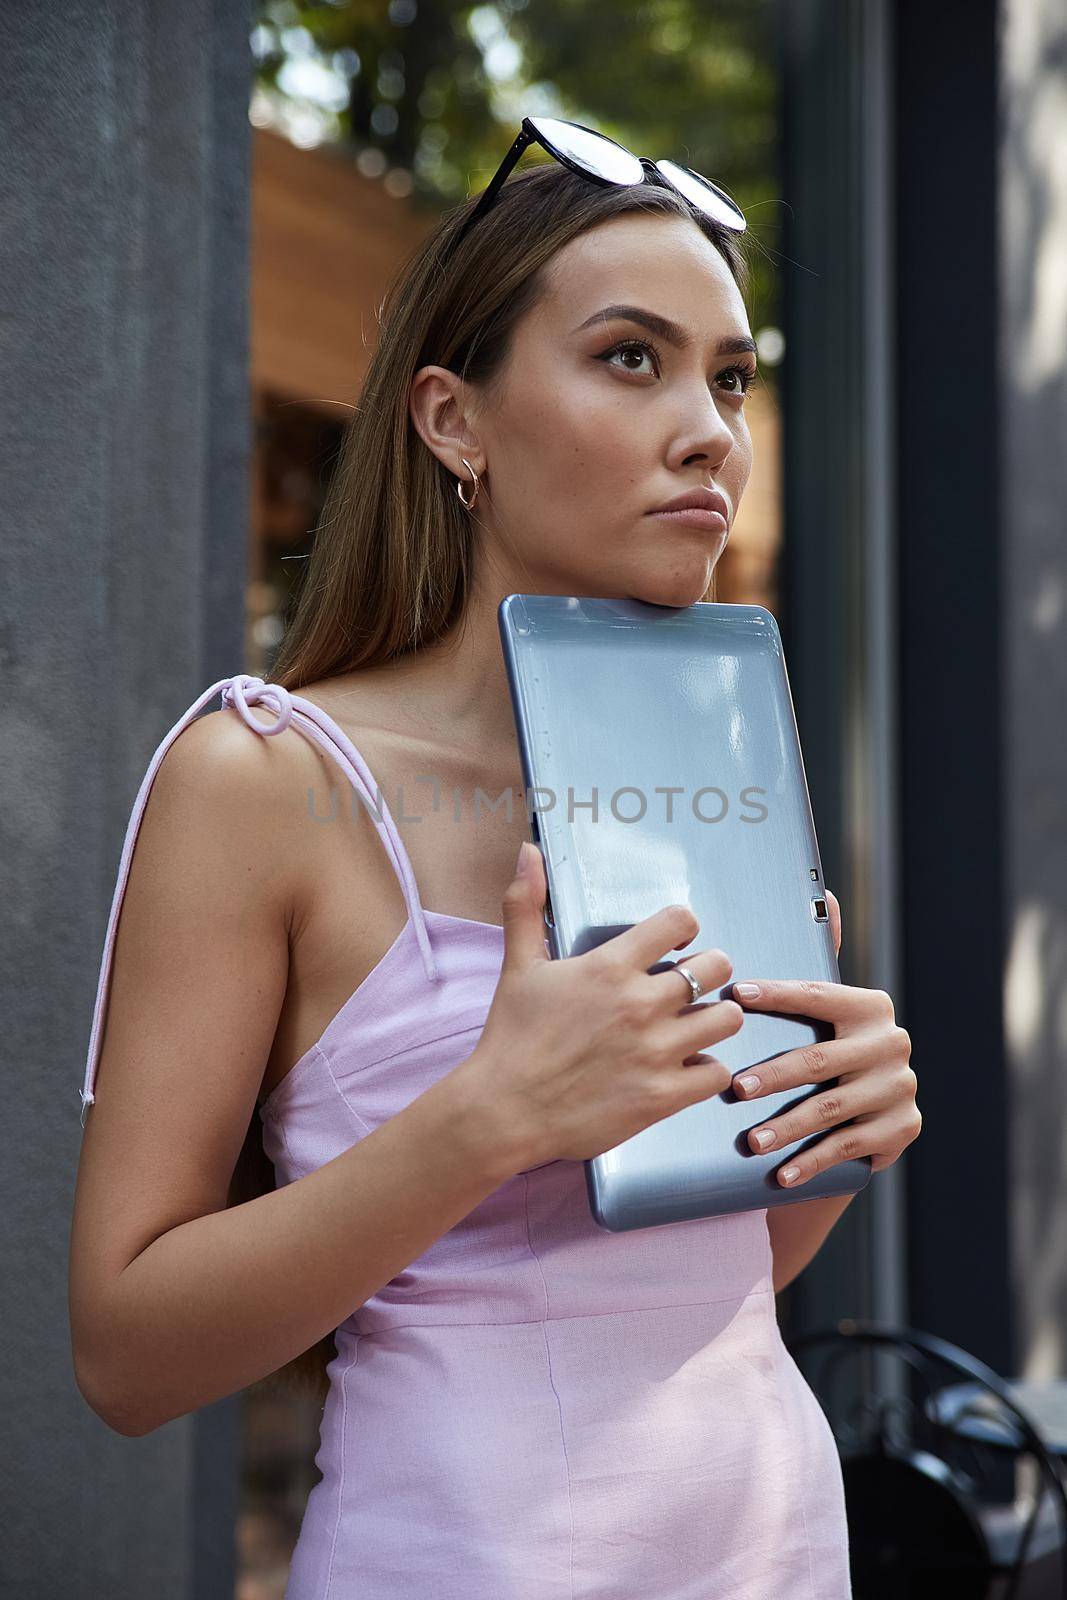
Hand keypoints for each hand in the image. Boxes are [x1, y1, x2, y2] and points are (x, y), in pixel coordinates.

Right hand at [461, 843, 744, 1170]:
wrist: (503, 1111)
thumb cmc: (511, 1038)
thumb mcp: (519, 966)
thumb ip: (525, 905)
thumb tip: (527, 851)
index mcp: (609, 967)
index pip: (679, 921)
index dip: (683, 928)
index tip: (672, 945)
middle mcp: (640, 1004)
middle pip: (717, 966)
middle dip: (708, 971)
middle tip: (689, 988)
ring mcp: (656, 1051)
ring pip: (728, 1018)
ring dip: (713, 1020)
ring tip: (692, 1026)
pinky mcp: (662, 1096)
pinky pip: (717, 1073)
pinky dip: (705, 1070)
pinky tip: (683, 1068)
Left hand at [728, 888, 920, 1186]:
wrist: (849, 1130)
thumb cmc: (816, 1061)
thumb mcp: (815, 1018)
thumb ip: (815, 963)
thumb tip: (826, 890)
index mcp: (870, 1005)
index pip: (817, 997)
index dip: (776, 996)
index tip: (735, 996)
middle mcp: (893, 1042)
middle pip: (820, 1058)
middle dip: (772, 1074)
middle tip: (733, 1087)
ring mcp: (901, 1087)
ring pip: (831, 1106)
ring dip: (786, 1126)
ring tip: (750, 1141)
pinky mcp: (903, 1129)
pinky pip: (848, 1146)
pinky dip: (811, 1161)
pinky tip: (780, 1175)